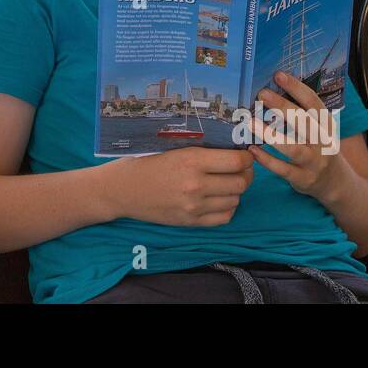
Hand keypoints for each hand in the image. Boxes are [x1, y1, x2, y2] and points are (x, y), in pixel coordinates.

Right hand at [104, 146, 253, 226]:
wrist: (120, 189)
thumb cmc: (143, 162)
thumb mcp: (171, 147)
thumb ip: (199, 149)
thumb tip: (231, 145)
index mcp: (190, 161)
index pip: (236, 161)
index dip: (246, 157)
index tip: (245, 154)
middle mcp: (195, 185)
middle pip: (241, 182)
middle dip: (246, 174)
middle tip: (240, 168)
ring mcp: (194, 206)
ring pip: (235, 200)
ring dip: (236, 190)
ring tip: (227, 182)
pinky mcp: (190, 222)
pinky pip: (224, 217)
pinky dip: (228, 207)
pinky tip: (219, 198)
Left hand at [248, 71, 347, 201]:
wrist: (336, 183)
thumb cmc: (318, 147)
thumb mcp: (319, 129)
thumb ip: (301, 113)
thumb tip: (272, 89)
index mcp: (326, 125)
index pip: (314, 103)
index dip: (297, 88)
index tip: (278, 75)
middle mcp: (323, 142)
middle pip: (304, 122)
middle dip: (283, 106)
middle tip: (262, 94)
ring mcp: (314, 162)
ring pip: (293, 147)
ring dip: (271, 135)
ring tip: (250, 122)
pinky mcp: (303, 179)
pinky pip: (283, 169)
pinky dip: (267, 160)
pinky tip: (252, 149)